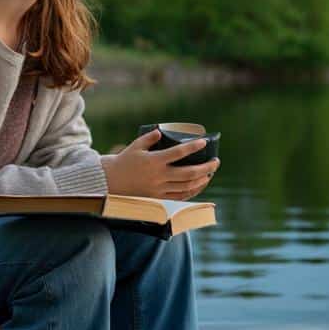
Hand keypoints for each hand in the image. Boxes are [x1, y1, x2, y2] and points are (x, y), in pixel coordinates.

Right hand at [100, 128, 219, 200]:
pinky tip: (199, 185)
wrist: (111, 182)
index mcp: (154, 161)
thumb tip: (162, 131)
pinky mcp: (158, 198)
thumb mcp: (136, 146)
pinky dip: (192, 192)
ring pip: (187, 186)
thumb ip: (150, 138)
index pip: (179, 153)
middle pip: (189, 173)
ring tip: (210, 173)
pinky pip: (180, 197)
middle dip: (206, 168)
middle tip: (216, 162)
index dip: (193, 147)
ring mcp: (159, 189)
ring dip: (202, 180)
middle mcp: (159, 176)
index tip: (204, 142)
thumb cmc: (124, 161)